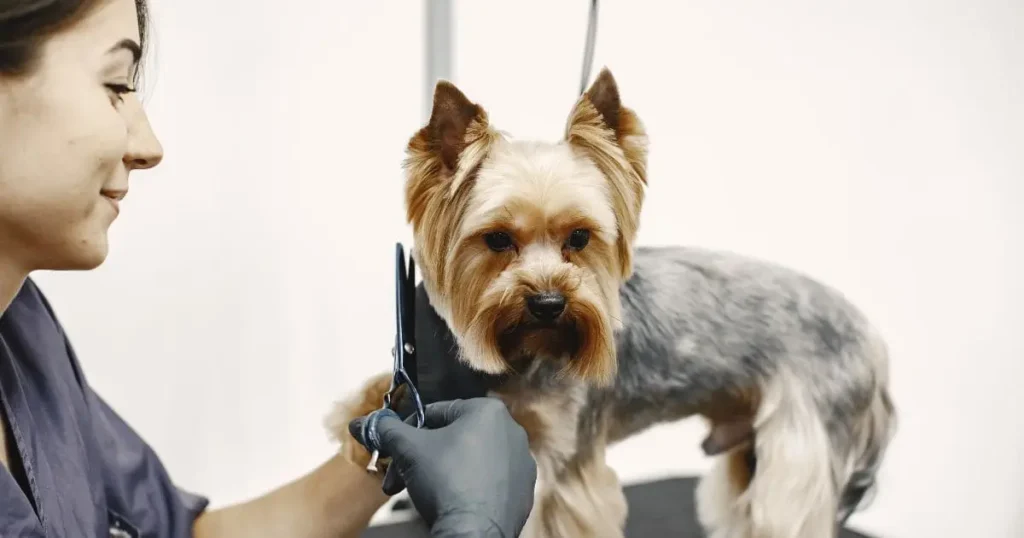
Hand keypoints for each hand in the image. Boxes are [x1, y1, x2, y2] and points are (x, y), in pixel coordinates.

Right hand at [349, 398, 536, 536]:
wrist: (473, 533)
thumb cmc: (446, 482)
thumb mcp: (409, 449)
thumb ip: (386, 429)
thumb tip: (362, 423)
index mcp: (488, 411)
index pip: (436, 412)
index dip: (408, 432)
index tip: (394, 451)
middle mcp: (512, 431)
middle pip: (452, 438)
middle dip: (420, 458)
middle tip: (399, 478)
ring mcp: (521, 463)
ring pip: (469, 460)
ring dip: (441, 472)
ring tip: (422, 492)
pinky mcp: (522, 491)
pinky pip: (487, 482)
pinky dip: (468, 488)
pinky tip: (451, 503)